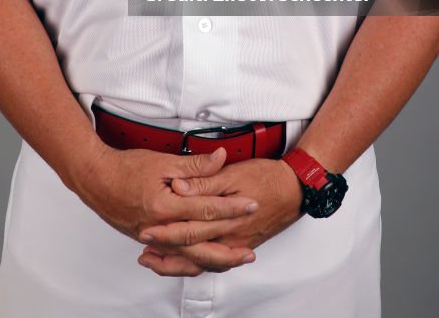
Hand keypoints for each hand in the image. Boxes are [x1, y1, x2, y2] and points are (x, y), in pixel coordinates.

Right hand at [79, 143, 259, 270]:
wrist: (95, 178)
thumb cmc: (124, 168)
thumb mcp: (162, 161)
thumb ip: (194, 165)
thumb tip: (220, 159)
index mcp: (165, 206)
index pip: (207, 210)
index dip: (231, 207)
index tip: (250, 205)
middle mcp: (160, 228)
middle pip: (201, 245)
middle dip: (229, 248)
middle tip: (249, 250)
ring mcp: (153, 237)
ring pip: (188, 257)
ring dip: (213, 260)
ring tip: (233, 260)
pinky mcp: (148, 240)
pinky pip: (174, 258)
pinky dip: (191, 263)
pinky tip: (202, 262)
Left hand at [138, 158, 302, 276]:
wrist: (295, 188)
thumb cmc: (267, 177)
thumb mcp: (234, 172)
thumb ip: (204, 180)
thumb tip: (179, 186)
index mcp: (226, 218)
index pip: (189, 229)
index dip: (166, 231)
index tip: (146, 230)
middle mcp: (230, 237)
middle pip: (192, 250)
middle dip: (165, 250)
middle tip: (143, 246)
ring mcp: (236, 244)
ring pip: (201, 262)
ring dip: (177, 263)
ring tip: (154, 261)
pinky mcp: (240, 245)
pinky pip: (214, 262)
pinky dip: (195, 264)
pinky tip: (183, 261)